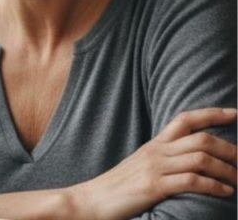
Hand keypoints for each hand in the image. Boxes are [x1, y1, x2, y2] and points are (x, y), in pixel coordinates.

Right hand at [69, 107, 237, 219]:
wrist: (90, 200)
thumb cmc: (117, 187)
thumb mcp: (141, 166)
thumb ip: (163, 160)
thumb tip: (189, 160)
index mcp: (154, 144)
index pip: (185, 119)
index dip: (212, 114)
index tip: (236, 113)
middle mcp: (156, 152)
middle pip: (200, 139)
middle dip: (229, 149)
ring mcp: (154, 168)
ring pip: (201, 158)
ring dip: (226, 170)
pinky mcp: (153, 186)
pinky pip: (191, 181)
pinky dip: (214, 186)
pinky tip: (224, 192)